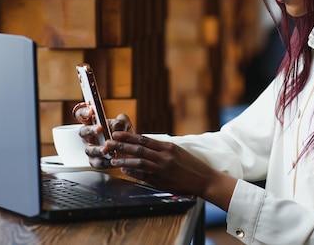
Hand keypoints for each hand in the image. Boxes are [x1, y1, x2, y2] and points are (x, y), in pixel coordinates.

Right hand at [73, 102, 134, 161]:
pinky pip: (97, 163)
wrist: (132, 149)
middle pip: (83, 132)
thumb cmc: (124, 133)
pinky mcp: (96, 161)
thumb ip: (121, 122)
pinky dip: (105, 162)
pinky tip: (112, 159)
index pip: (82, 115)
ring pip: (89, 150)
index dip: (83, 112)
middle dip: (90, 130)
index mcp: (93, 123)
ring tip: (106, 149)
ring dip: (97, 149)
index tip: (90, 111)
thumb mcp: (125, 124)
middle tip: (99, 129)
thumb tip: (117, 125)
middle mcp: (89, 136)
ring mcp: (91, 148)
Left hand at [100, 131, 236, 209]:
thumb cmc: (190, 164)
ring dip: (125, 161)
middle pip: (139, 149)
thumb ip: (161, 149)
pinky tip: (125, 171)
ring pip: (140, 163)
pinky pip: (145, 176)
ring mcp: (163, 169)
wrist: (204, 179)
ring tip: (113, 159)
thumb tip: (143, 146)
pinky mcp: (163, 181)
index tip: (116, 134)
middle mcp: (165, 157)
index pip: (144, 140)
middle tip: (109, 143)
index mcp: (168, 147)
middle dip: (122, 146)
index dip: (129, 137)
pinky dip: (133, 173)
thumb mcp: (177, 151)